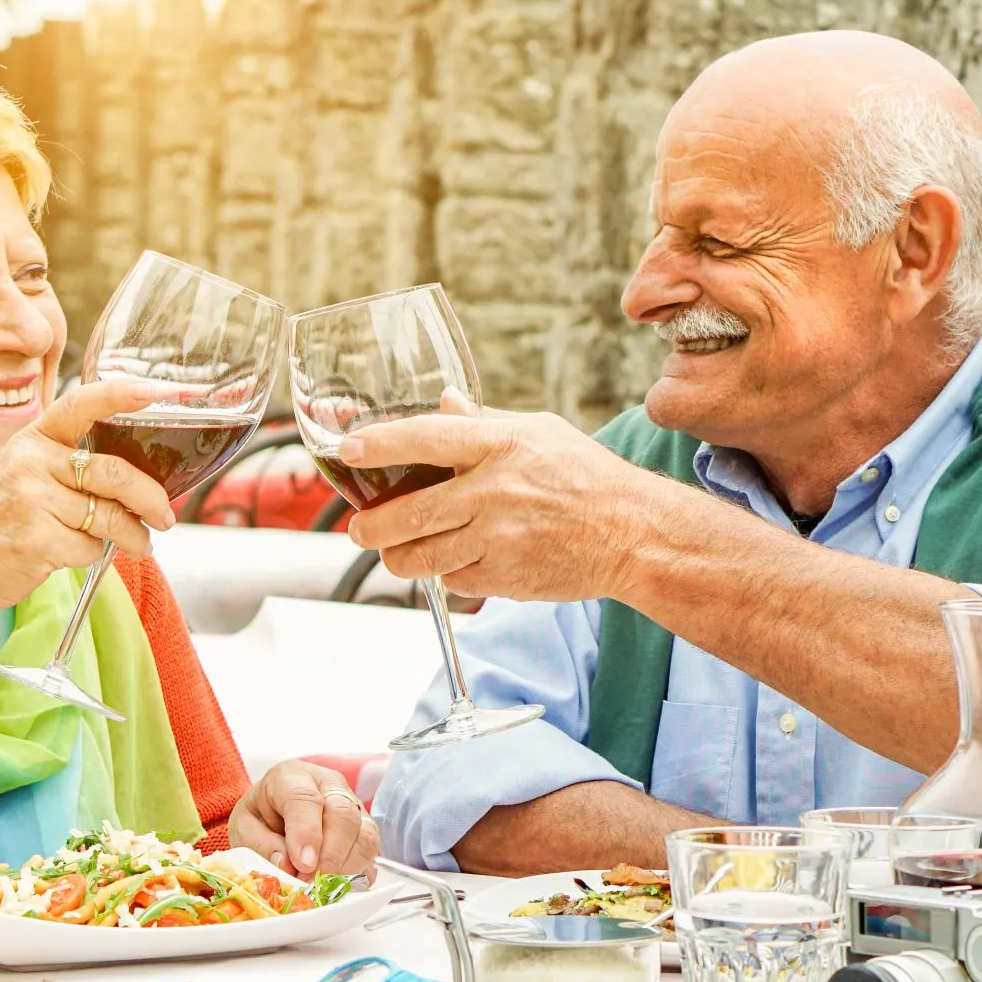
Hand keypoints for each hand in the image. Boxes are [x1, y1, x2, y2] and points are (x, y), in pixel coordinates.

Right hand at [0, 377, 180, 610]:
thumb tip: (144, 479)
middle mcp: (31, 461)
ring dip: (133, 535)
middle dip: (151, 497)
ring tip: (138, 543)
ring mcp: (31, 500)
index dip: (120, 394)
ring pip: (110, 516)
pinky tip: (74, 554)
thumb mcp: (27, 474)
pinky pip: (91, 547)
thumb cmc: (2, 517)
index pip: (81, 404)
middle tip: (165, 515)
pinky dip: (94, 554)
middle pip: (114, 472)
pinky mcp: (37, 539)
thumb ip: (73, 466)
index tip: (156, 391)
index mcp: (33, 438)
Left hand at [228, 760, 378, 878]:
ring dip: (346, 867)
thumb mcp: (244, 828)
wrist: (275, 811)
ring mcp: (352, 805)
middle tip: (311, 882)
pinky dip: (358, 872)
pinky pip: (372, 851)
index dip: (307, 833)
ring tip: (322, 886)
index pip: (305, 798)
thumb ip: (261, 844)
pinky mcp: (365, 828)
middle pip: (343, 815)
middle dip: (330, 855)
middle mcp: (328, 785)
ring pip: (365, 834)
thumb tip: (288, 865)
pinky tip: (337, 884)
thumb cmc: (261, 817)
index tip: (303, 865)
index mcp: (291, 777)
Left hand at [338, 406, 673, 601]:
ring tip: (395, 552)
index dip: (378, 444)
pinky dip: (448, 573)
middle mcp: (494, 492)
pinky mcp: (505, 577)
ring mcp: (498, 538)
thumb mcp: (540, 432)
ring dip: (398, 557)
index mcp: (500, 445)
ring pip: (421, 557)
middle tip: (360, 529)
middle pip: (407, 513)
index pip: (423, 438)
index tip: (347, 450)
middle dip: (370, 527)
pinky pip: (454, 580)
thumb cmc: (588, 477)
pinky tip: (459, 561)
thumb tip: (445, 401)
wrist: (634, 534)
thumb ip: (484, 421)